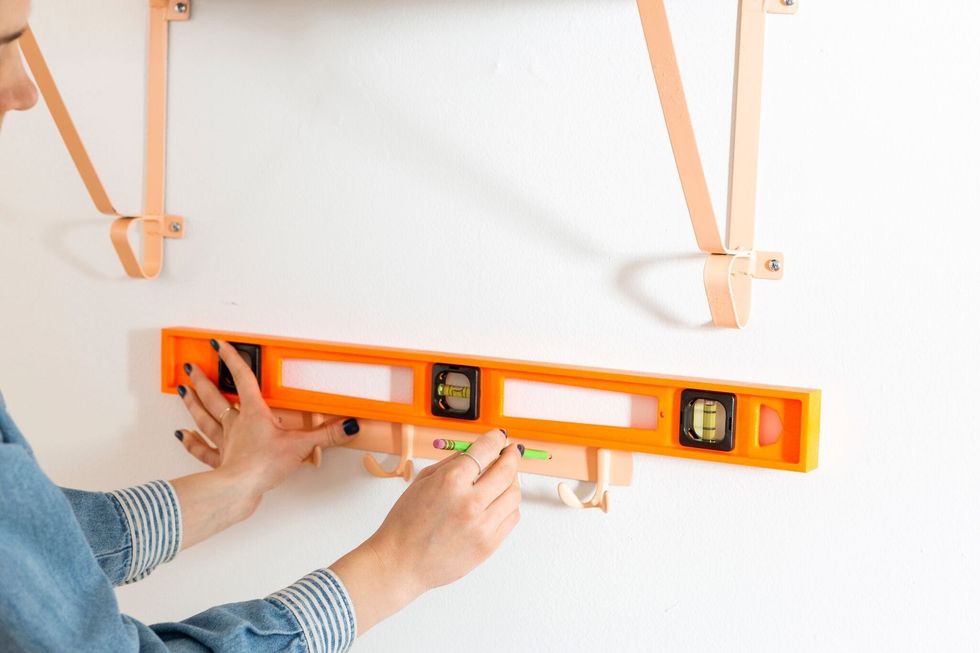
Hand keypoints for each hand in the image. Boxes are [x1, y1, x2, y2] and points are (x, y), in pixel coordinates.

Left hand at [171, 339, 358, 545]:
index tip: (219, 344)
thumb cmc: (263, 466)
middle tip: (191, 367)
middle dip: (203, 380)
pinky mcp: (218, 463)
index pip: (243, 379)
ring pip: (204, 418)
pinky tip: (181, 435)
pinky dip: (191, 442)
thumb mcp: (301, 446)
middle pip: (215, 397)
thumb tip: (348, 425)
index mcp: (254, 414)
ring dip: (192, 404)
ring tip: (182, 390)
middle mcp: (235, 425)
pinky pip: (202, 450)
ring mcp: (224, 443)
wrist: (240, 490)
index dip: (231, 359)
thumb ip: (326, 434)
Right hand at [330, 429, 521, 633]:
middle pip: (507, 470)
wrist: (401, 562)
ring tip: (504, 479)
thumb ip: (452, 463)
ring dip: (512, 481)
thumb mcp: (423, 481)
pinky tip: (499, 501)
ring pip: (514, 494)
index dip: (496, 439)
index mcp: (451, 481)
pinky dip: (509, 505)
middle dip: (512, 456)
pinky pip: (512, 517)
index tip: (500, 437)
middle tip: (511, 452)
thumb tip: (477, 450)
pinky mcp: (489, 544)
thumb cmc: (406, 522)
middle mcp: (470, 502)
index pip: (486, 450)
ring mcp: (482, 526)